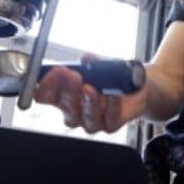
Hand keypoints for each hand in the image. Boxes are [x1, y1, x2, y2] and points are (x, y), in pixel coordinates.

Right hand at [32, 52, 147, 133]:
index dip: (46, 85)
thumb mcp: (100, 64)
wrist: (137, 87)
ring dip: (87, 101)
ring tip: (90, 89)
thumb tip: (86, 58)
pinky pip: (109, 117)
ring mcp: (91, 120)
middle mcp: (75, 110)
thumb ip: (91, 61)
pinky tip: (113, 94)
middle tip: (72, 76)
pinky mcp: (110, 124)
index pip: (45, 95)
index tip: (54, 73)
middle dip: (67, 90)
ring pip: (85, 117)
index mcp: (64, 95)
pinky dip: (111, 105)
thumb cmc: (112, 77)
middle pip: (64, 107)